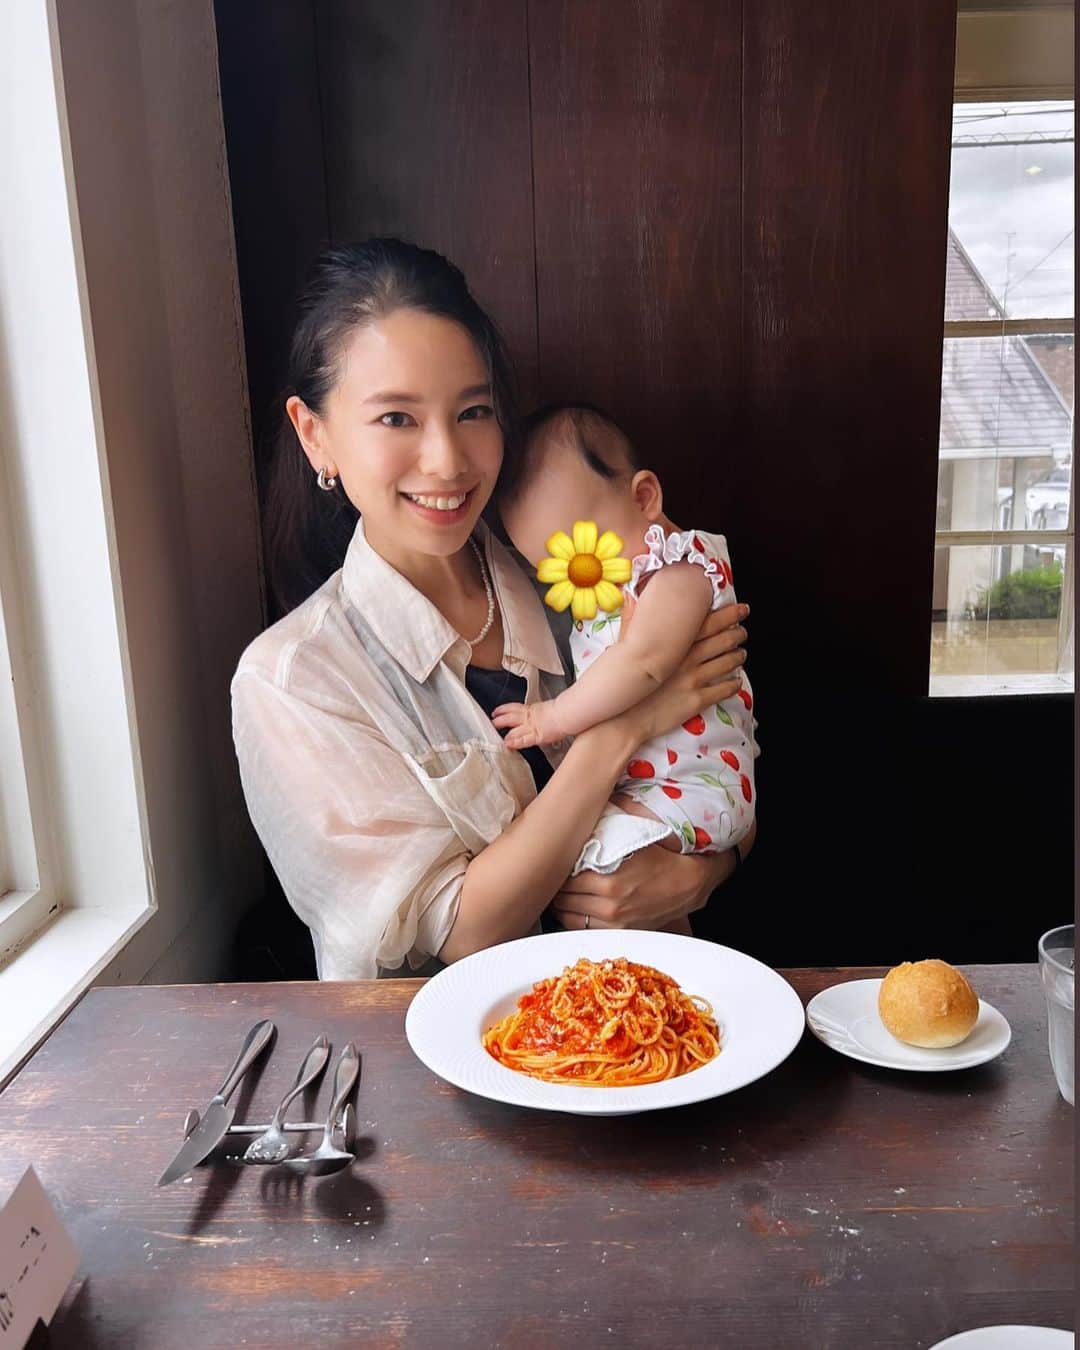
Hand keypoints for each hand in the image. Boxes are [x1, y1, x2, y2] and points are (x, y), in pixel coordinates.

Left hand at [492, 699, 564, 749]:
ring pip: (514, 729)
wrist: (567, 714)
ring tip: (498, 737)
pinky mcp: (537, 736)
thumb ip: (543, 711)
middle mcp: (530, 718)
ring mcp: (532, 727)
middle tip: (492, 722)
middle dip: (500, 720)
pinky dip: (515, 742)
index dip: (503, 709)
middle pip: (510, 717)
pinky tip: (509, 744)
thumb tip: (546, 712)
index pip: (514, 708)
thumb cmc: (563, 710)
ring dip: (505, 733)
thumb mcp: (550, 708)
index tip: (496, 711)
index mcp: (533, 709)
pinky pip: (523, 740)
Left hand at [551, 843, 736, 930]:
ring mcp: (615, 923)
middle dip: (556, 887)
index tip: (555, 861)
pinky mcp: (620, 933)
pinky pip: (584, 930)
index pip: (565, 879)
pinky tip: (576, 908)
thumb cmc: (661, 857)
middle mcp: (610, 906)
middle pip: (562, 900)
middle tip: (555, 876)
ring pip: (569, 918)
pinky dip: (575, 919)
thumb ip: (605, 828)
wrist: (689, 883)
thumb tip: (580, 811)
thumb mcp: (633, 837)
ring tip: (562, 892)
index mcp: (609, 881)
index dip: (556, 869)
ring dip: (562, 905)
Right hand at [619, 601, 748, 745]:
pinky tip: (736, 681)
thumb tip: (631, 596)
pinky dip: (734, 684)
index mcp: (674, 644)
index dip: (728, 615)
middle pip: (722, 641)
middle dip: (737, 634)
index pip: (708, 623)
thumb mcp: (623, 648)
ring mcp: (694, 680)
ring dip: (738, 657)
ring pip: (726, 664)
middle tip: (742, 631)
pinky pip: (723, 690)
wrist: (623, 719)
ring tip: (741, 654)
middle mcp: (687, 660)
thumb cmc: (622, 683)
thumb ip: (632, 622)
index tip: (740, 609)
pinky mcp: (696, 700)